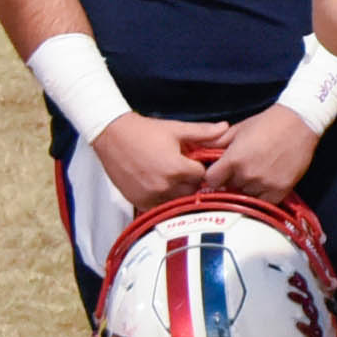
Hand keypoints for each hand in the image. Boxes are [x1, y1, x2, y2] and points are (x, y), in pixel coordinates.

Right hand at [90, 112, 208, 212]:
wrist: (112, 136)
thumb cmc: (143, 132)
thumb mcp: (175, 129)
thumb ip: (202, 132)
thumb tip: (225, 128)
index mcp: (176, 168)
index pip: (202, 176)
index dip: (201, 168)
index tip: (195, 163)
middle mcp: (165, 185)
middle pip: (192, 191)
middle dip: (191, 181)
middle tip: (183, 170)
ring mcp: (151, 196)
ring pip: (177, 201)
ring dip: (178, 192)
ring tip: (171, 178)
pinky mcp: (139, 202)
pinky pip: (160, 207)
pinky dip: (163, 200)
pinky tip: (159, 186)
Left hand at [198, 106, 320, 200]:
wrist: (299, 123)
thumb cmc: (267, 123)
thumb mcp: (238, 129)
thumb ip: (217, 142)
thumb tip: (198, 149)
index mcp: (234, 159)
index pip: (211, 180)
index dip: (213, 177)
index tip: (218, 174)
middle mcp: (247, 174)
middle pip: (229, 188)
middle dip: (231, 181)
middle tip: (241, 171)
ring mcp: (264, 184)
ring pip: (246, 196)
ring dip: (247, 189)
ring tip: (256, 175)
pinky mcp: (280, 190)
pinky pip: (263, 202)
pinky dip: (262, 196)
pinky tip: (265, 183)